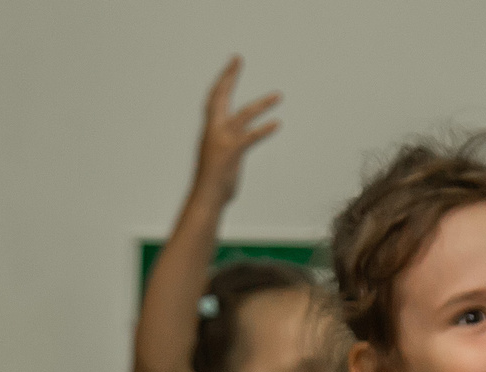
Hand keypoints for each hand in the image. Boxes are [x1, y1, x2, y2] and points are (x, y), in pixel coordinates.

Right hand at [192, 56, 280, 205]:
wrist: (205, 197)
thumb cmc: (212, 179)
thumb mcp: (216, 154)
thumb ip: (225, 140)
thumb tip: (234, 135)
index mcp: (209, 129)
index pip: (214, 98)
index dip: (223, 80)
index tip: (233, 63)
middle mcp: (213, 130)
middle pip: (220, 97)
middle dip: (228, 77)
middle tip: (238, 60)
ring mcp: (222, 141)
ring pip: (243, 115)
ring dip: (262, 104)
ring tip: (279, 95)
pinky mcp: (232, 152)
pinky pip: (250, 137)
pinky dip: (264, 129)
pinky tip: (277, 123)